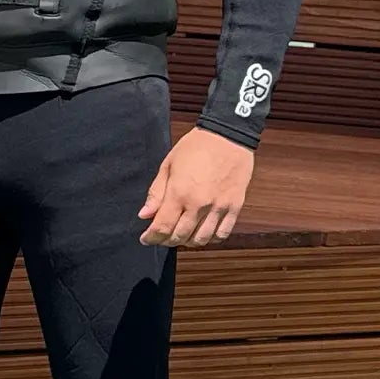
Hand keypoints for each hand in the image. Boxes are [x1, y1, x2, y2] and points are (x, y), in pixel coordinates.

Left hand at [138, 127, 255, 247]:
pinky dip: (210, 239)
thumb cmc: (195, 147)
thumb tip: (144, 215)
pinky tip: (201, 233)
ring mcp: (219, 207)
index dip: (151, 237)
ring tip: (180, 236)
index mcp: (179, 192)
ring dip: (187, 242)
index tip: (145, 238)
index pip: (162, 226)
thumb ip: (156, 193)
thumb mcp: (168, 165)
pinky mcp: (235, 207)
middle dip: (166, 241)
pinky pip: (222, 234)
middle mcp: (199, 204)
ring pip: (201, 239)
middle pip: (180, 236)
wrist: (228, 136)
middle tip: (160, 237)